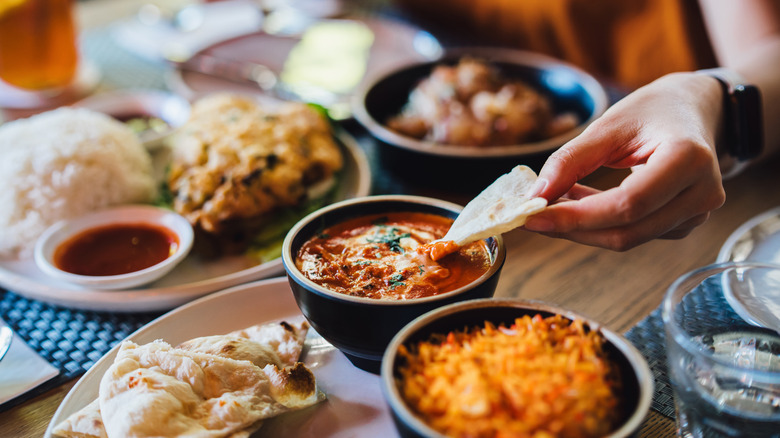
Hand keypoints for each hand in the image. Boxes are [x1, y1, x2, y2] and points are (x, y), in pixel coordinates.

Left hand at [523, 72, 726, 250]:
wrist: (695, 110)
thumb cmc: (654, 110)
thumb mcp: (608, 124)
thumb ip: (571, 160)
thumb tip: (536, 195)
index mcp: (689, 159)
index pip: (626, 204)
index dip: (576, 217)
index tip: (532, 215)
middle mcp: (702, 192)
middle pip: (627, 230)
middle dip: (573, 228)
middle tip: (531, 216)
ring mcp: (698, 213)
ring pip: (628, 238)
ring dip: (583, 226)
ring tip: (554, 200)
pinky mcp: (684, 223)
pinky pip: (635, 233)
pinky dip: (599, 224)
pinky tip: (579, 203)